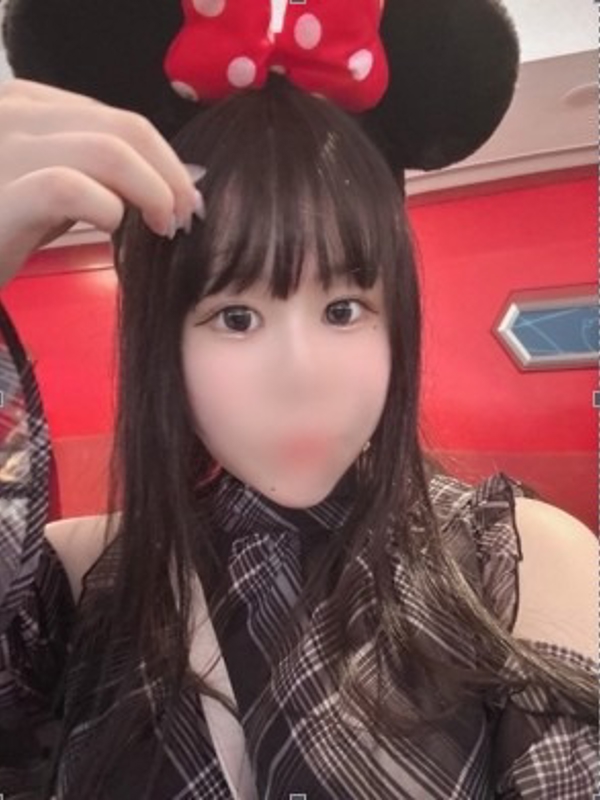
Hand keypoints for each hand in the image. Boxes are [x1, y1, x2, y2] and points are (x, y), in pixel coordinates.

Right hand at [0, 78, 202, 288]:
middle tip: (185, 214)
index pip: (118, 119)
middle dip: (170, 173)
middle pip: (125, 128)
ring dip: (152, 190)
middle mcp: (15, 114)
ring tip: (162, 225)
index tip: (185, 196)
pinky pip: (68, 188)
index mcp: (29, 106)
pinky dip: (107, 207)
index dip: (164, 158)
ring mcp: (4, 149)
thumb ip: (97, 177)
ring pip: (107, 150)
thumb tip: (171, 185)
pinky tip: (113, 227)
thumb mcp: (49, 192)